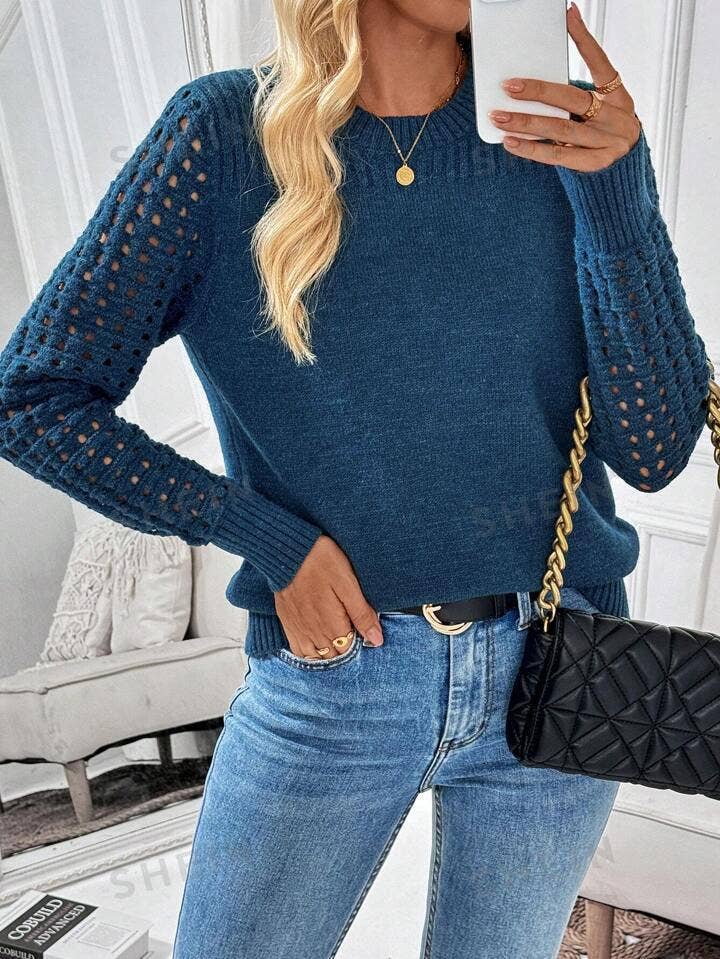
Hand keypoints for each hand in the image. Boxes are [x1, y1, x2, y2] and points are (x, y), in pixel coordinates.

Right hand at [274, 534, 383, 658]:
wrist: (289, 551)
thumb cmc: (323, 562)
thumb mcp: (348, 584)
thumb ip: (362, 614)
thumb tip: (376, 640)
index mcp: (332, 625)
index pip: (349, 650)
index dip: (359, 644)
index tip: (363, 633)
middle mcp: (314, 633)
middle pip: (334, 656)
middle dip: (344, 649)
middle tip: (351, 633)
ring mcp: (299, 630)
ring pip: (315, 657)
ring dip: (327, 654)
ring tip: (336, 642)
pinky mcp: (288, 623)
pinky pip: (297, 650)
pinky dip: (308, 654)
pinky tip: (316, 646)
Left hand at [488, 1, 641, 171]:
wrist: (624, 171)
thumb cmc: (601, 132)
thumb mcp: (599, 107)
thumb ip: (575, 93)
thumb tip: (535, 76)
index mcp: (619, 96)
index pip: (601, 63)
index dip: (584, 40)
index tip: (566, 17)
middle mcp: (616, 117)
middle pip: (574, 99)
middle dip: (539, 92)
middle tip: (508, 86)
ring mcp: (608, 142)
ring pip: (562, 130)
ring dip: (527, 123)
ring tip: (500, 117)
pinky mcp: (596, 164)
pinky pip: (558, 156)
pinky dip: (532, 150)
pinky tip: (511, 142)